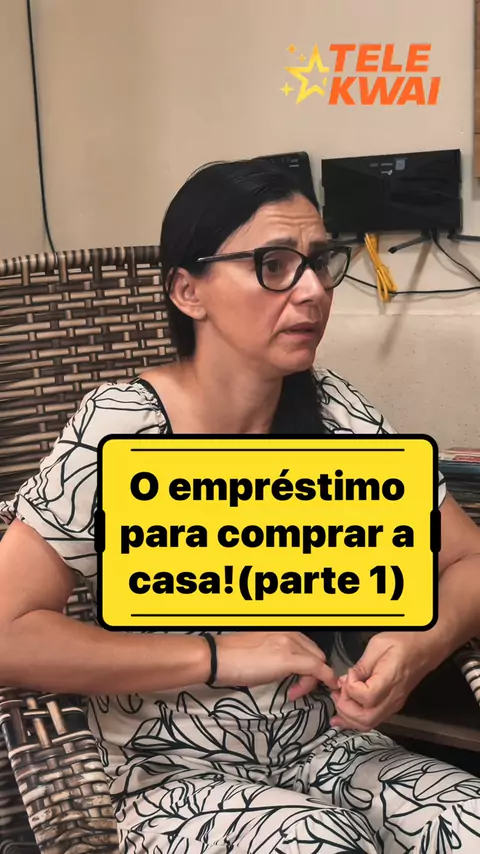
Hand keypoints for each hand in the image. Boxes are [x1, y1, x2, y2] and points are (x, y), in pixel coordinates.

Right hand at [215, 631, 338, 698]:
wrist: (217, 658)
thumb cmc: (233, 658)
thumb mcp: (262, 653)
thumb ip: (279, 656)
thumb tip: (289, 669)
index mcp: (283, 631)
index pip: (309, 648)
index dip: (313, 666)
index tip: (308, 679)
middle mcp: (289, 634)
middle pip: (316, 654)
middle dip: (313, 674)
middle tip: (297, 689)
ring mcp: (289, 644)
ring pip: (317, 662)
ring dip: (312, 680)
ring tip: (294, 692)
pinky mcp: (286, 659)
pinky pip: (316, 668)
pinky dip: (324, 679)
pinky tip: (318, 688)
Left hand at [330, 631, 435, 730]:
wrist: (426, 647)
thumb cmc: (405, 642)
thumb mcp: (378, 645)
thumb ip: (361, 665)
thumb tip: (346, 680)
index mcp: (390, 680)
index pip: (366, 697)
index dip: (351, 688)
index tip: (349, 674)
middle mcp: (393, 698)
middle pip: (365, 719)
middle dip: (345, 709)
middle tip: (337, 693)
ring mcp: (394, 704)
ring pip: (369, 724)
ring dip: (349, 717)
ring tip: (338, 702)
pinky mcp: (392, 704)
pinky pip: (373, 719)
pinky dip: (357, 718)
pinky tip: (346, 712)